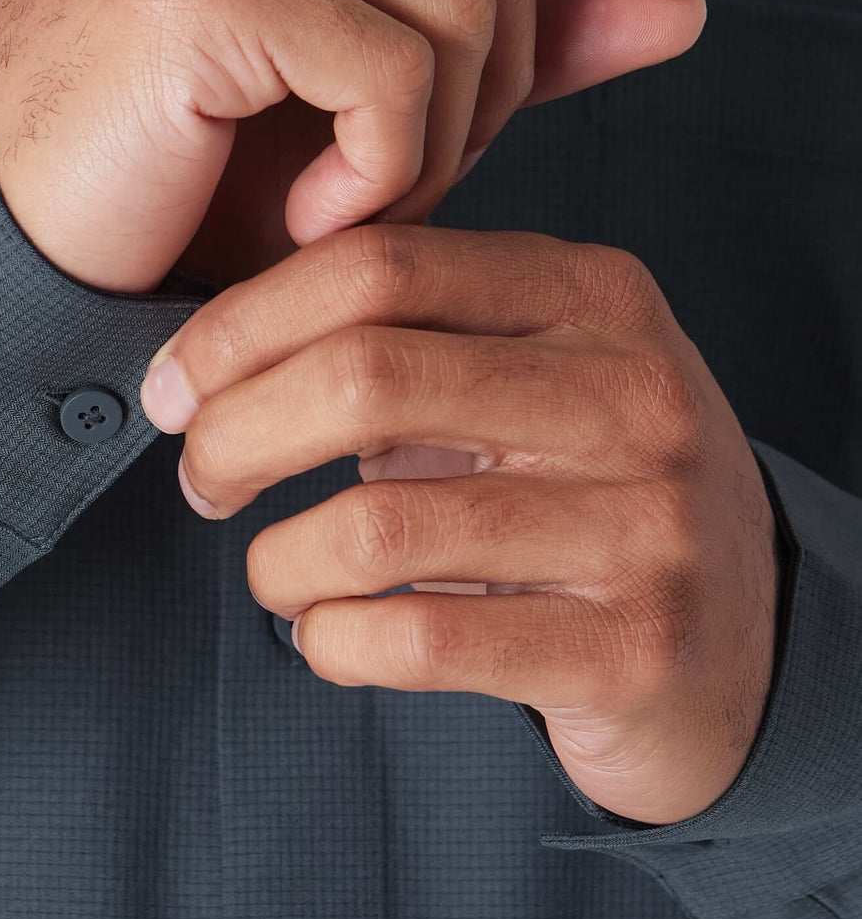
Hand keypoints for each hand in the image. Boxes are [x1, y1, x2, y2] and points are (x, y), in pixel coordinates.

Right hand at [0, 0, 708, 294]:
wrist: (1, 247)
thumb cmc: (167, 168)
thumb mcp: (356, 84)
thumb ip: (510, 25)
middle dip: (503, 65)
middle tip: (418, 169)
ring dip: (443, 136)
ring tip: (356, 200)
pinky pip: (396, 66)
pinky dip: (387, 167)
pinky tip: (314, 215)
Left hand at [138, 223, 782, 826]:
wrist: (746, 640)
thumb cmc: (589, 490)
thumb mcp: (531, 375)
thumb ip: (408, 336)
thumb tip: (207, 356)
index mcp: (593, 295)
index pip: (379, 268)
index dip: (242, 325)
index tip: (173, 385)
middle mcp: (633, 394)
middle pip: (365, 381)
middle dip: (235, 435)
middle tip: (199, 478)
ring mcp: (644, 526)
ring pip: (378, 527)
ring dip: (278, 560)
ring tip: (275, 571)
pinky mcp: (630, 650)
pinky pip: (419, 642)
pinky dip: (331, 642)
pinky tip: (328, 634)